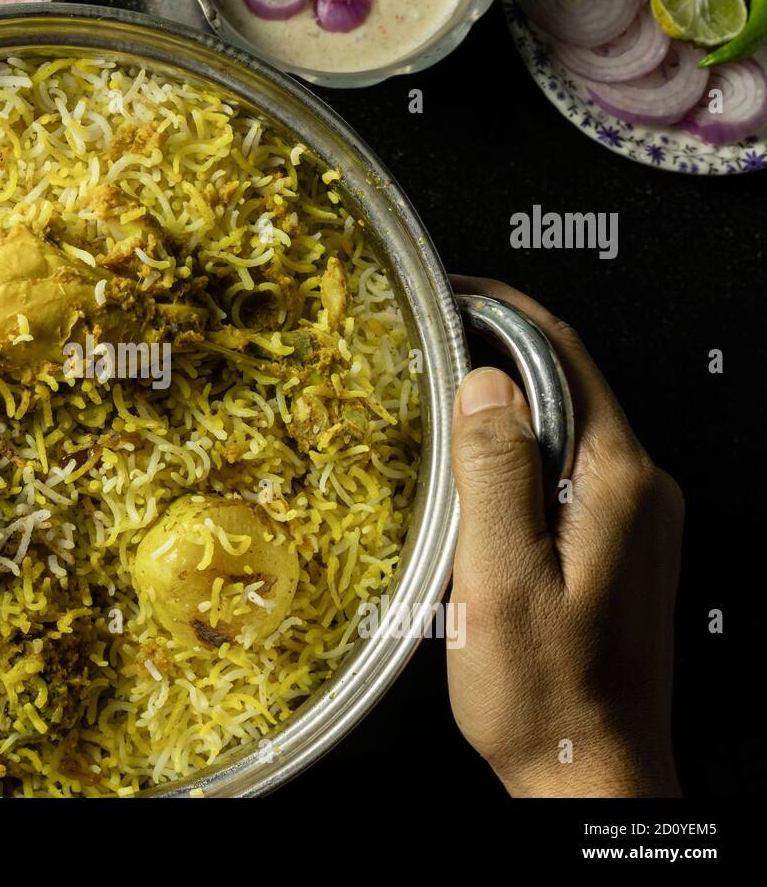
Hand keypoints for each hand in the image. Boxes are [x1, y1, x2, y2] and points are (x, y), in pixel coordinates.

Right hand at [446, 277, 682, 797]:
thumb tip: (482, 381)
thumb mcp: (499, 580)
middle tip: (422, 349)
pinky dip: (519, 454)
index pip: (563, 352)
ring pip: (564, 426)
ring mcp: (636, 516)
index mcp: (614, 479)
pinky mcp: (621, 545)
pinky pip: (567, 470)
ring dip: (504, 408)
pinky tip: (474, 480)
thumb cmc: (542, 692)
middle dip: (495, 354)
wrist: (588, 772)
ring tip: (435, 411)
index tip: (449, 291)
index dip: (503, 310)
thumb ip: (494, 473)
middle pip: (566, 382)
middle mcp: (639, 486)